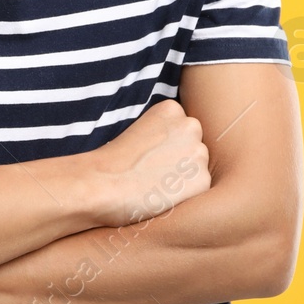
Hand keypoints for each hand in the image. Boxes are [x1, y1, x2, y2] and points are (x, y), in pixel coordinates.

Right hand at [86, 99, 210, 227]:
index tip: (147, 152)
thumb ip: (163, 132)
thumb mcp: (138, 130)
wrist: (101, 184)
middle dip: (180, 157)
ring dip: (183, 176)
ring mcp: (199, 153)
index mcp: (172, 108)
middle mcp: (191, 125)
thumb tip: (177, 147)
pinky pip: (199, 188)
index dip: (166, 144)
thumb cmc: (112, 161)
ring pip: (198, 167)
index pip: (182, 128)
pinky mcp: (202, 180)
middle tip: (151, 168)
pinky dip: (185, 195)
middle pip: (194, 144)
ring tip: (154, 182)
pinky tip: (161, 194)